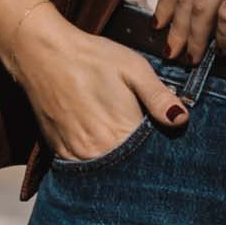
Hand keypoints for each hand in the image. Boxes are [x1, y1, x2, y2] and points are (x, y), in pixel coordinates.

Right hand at [8, 14, 184, 161]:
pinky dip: (96, 160)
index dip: (160, 149)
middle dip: (140, 159)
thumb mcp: (134, 69)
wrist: (43, 53)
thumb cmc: (91, 57)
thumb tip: (182, 119)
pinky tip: (101, 144)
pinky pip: (84, 167)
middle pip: (130, 168)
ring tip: (121, 141)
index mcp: (121, 131)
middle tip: (143, 139)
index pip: (152, 156)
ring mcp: (76, 153)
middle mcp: (98, 150)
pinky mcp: (59, 151)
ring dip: (118, 162)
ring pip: (106, 171)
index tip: (164, 139)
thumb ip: (159, 97)